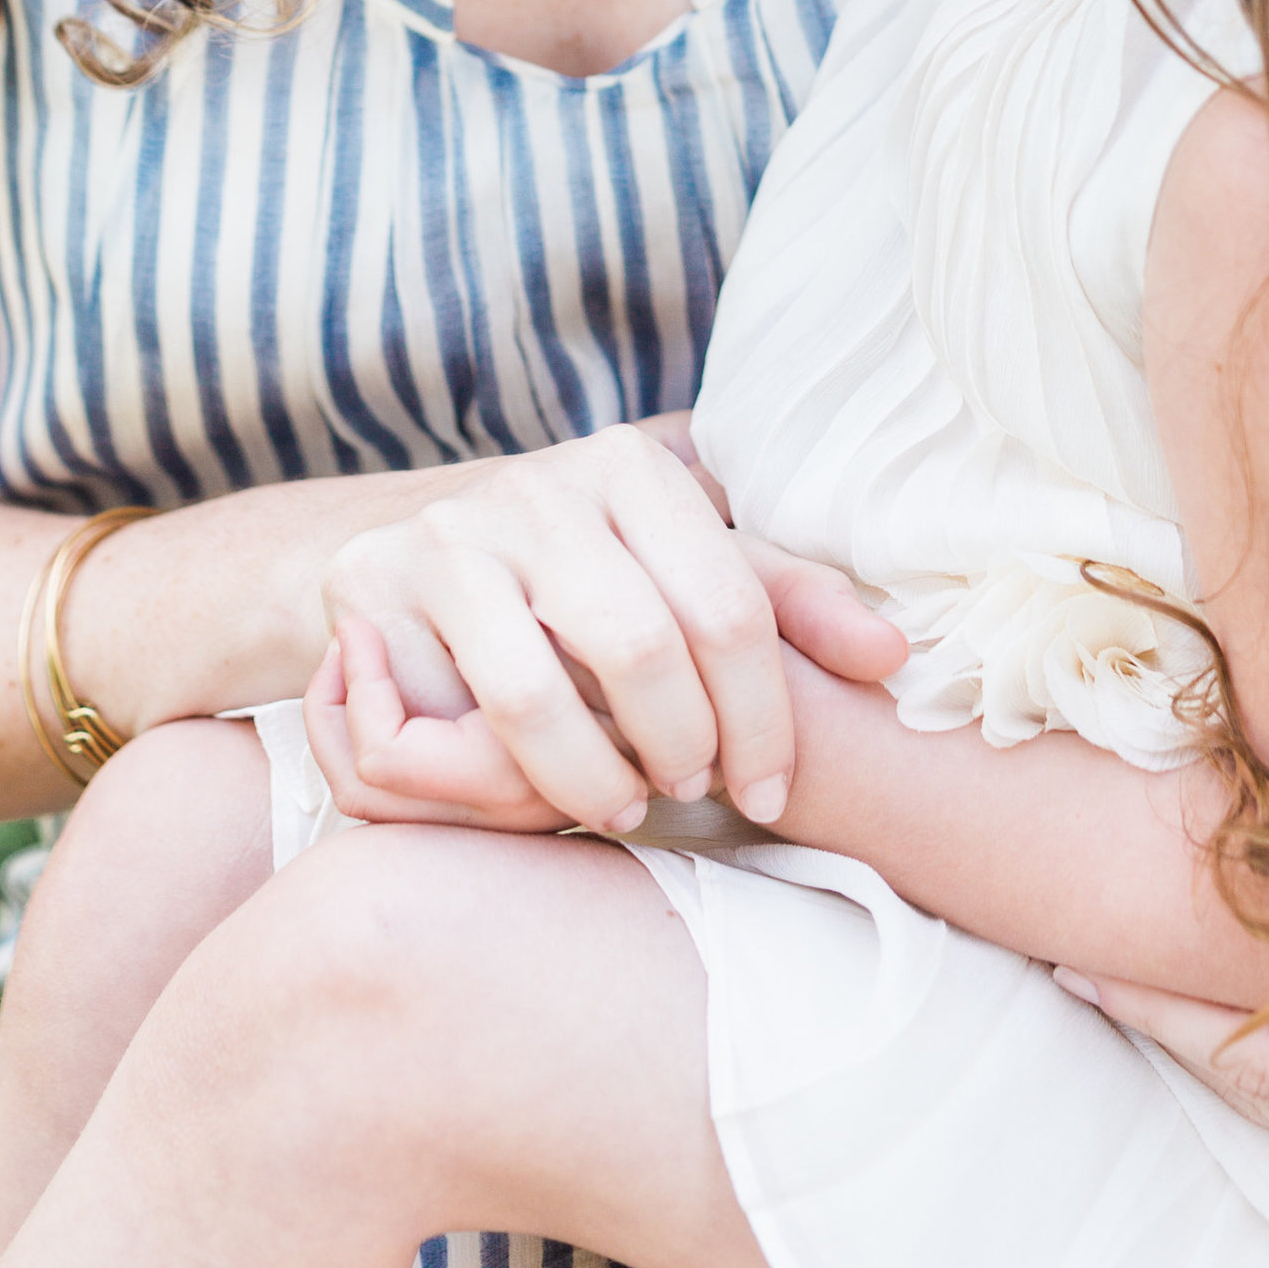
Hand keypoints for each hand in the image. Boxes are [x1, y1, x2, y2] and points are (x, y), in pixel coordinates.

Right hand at [314, 427, 903, 835]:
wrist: (408, 547)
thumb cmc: (584, 574)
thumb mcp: (684, 567)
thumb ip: (786, 601)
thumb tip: (892, 655)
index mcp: (630, 463)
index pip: (729, 604)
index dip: (763, 717)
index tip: (768, 786)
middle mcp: (538, 483)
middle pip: (641, 649)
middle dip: (681, 747)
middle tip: (692, 790)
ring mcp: (451, 533)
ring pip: (537, 696)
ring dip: (592, 781)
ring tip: (622, 804)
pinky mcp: (376, 590)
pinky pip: (450, 723)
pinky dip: (506, 783)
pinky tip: (538, 791)